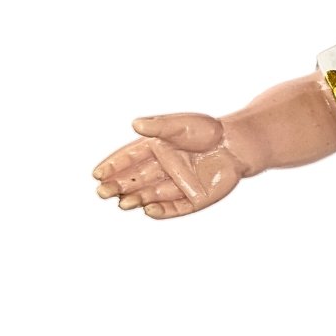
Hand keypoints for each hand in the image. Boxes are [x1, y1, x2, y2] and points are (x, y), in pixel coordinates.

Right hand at [93, 113, 246, 218]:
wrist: (239, 145)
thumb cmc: (210, 131)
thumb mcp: (181, 125)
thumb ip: (159, 126)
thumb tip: (135, 124)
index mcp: (157, 148)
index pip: (129, 158)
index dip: (112, 166)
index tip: (97, 174)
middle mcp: (164, 168)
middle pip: (136, 179)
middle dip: (118, 186)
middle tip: (103, 192)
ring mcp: (178, 184)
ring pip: (151, 194)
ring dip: (136, 199)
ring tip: (123, 202)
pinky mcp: (194, 198)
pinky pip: (174, 208)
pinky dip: (161, 211)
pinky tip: (147, 210)